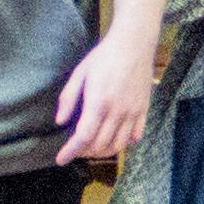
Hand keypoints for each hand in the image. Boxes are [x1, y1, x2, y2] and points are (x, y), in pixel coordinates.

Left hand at [57, 23, 158, 163]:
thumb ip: (69, 98)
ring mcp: (133, 112)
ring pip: (118, 145)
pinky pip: (135, 136)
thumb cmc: (104, 57)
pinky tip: (114, 139)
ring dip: (103, 151)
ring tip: (93, 147)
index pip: (83, 137)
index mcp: (99, 102)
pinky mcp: (143, 110)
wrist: (134, 44)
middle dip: (84, 152)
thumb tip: (60, 122)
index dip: (70, 152)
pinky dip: (123, 144)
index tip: (60, 159)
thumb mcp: (80, 73)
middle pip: (100, 145)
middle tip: (75, 149)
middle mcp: (117, 111)